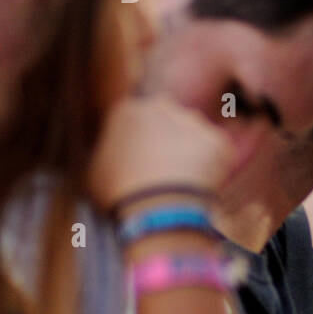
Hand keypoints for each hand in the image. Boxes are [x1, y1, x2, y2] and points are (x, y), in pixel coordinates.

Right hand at [87, 95, 233, 212]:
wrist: (157, 207)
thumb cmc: (118, 194)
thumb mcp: (95, 171)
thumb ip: (107, 154)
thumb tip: (113, 159)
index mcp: (127, 110)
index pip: (137, 120)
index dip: (142, 143)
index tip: (142, 164)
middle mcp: (161, 106)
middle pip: (168, 121)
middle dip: (169, 141)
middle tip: (166, 173)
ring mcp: (192, 121)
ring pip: (194, 136)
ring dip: (192, 154)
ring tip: (183, 185)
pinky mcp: (217, 140)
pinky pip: (217, 154)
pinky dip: (213, 170)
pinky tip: (201, 188)